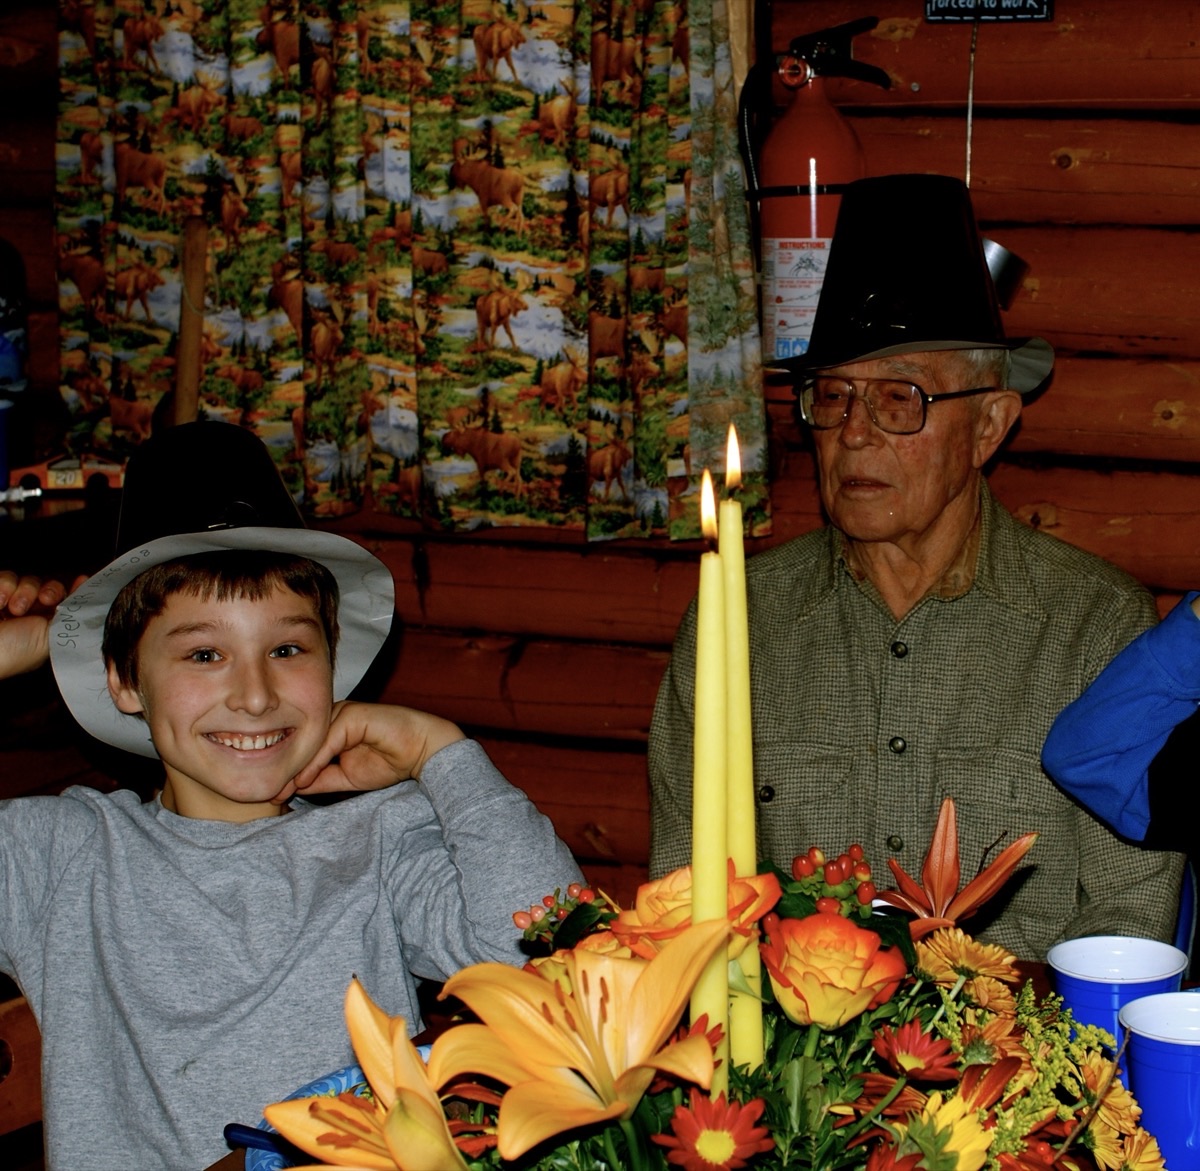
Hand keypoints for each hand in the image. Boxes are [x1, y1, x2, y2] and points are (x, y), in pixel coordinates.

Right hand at [0, 571, 85, 678]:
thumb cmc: (14, 652)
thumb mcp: (50, 640)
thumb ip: (69, 622)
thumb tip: (90, 608)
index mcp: (45, 628)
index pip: (65, 602)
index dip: (75, 590)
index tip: (83, 580)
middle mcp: (29, 614)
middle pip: (49, 586)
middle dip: (50, 590)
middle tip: (44, 600)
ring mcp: (9, 603)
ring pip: (28, 580)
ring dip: (24, 592)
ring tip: (13, 610)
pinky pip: (6, 578)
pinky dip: (3, 588)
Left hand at [278, 701, 465, 802]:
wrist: (422, 751)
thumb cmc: (390, 761)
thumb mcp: (345, 778)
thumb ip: (319, 779)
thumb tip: (291, 787)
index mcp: (329, 727)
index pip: (301, 748)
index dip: (287, 770)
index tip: (271, 794)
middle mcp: (332, 716)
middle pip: (302, 743)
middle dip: (286, 769)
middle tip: (268, 794)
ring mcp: (342, 713)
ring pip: (311, 742)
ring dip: (296, 768)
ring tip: (282, 790)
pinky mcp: (353, 715)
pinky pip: (328, 740)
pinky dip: (314, 762)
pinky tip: (304, 781)